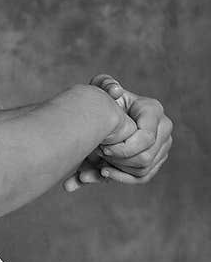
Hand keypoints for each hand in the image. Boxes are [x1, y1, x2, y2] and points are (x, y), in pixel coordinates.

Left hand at [62, 74, 172, 191]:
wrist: (103, 116)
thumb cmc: (102, 100)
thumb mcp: (100, 89)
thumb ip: (105, 84)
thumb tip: (116, 90)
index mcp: (153, 109)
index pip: (146, 138)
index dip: (123, 148)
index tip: (102, 148)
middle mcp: (164, 127)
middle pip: (145, 157)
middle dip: (119, 160)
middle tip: (98, 156)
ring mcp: (163, 145)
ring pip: (144, 169)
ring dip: (118, 170)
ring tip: (97, 164)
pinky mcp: (157, 159)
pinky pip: (143, 177)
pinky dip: (121, 178)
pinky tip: (103, 173)